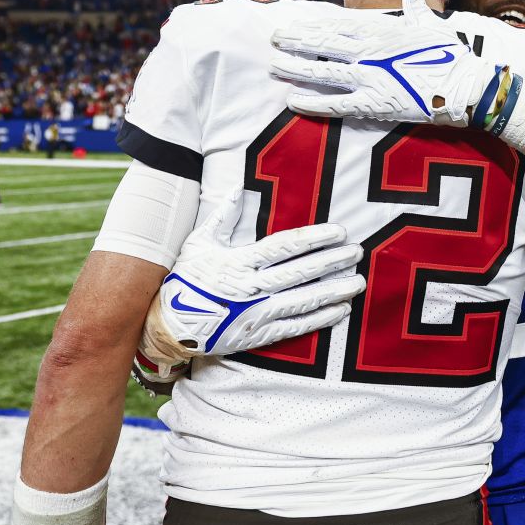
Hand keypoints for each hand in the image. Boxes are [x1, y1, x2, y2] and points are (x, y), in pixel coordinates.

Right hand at [136, 190, 365, 367]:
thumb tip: (239, 189)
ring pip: (303, 300)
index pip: (286, 246)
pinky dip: (318, 320)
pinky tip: (340, 311)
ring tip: (358, 282)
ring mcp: (256, 314)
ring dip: (333, 291)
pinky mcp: (257, 335)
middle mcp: (252, 288)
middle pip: (301, 272)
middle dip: (332, 262)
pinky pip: (294, 327)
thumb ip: (223, 216)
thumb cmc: (185, 280)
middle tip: (358, 253)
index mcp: (239, 261)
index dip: (315, 239)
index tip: (339, 232)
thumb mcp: (198, 243)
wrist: (167, 325)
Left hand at [269, 0, 502, 126]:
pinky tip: (292, 100)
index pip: (336, 25)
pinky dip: (312, 102)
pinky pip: (335, 103)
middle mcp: (367, 52)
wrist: (464, 86)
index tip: (293, 24)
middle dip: (296, 42)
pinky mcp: (372, 103)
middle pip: (322, 44)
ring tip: (274, 66)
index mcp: (379, 31)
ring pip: (321, 71)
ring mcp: (367, 77)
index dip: (311, 25)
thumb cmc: (449, 53)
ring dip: (296, 68)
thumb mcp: (430, 20)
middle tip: (274, 40)